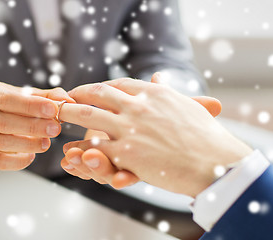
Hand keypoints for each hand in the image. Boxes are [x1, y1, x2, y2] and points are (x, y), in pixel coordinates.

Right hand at [0, 79, 74, 170]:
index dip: (31, 106)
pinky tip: (31, 156)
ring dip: (27, 144)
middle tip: (55, 130)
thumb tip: (69, 101)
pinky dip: (15, 161)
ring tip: (46, 143)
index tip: (53, 110)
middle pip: (3, 122)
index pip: (7, 99)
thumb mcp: (26, 95)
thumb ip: (48, 97)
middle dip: (33, 127)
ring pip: (0, 142)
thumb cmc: (12, 104)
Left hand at [60, 94, 221, 188]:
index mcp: (153, 93)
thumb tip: (159, 76)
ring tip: (56, 113)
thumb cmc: (205, 135)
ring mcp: (130, 128)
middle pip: (98, 93)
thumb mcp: (185, 105)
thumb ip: (167, 90)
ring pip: (89, 116)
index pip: (118, 84)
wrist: (216, 163)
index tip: (87, 90)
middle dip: (77, 94)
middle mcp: (139, 106)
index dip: (98, 87)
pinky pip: (96, 147)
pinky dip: (81, 146)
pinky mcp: (127, 152)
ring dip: (69, 112)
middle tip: (62, 97)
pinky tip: (71, 147)